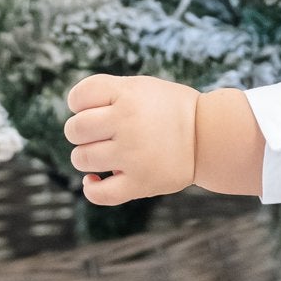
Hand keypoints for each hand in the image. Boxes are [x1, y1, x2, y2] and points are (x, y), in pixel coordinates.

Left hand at [63, 72, 198, 205]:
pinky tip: (94, 180)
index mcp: (128, 95)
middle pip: (75, 129)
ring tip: (103, 154)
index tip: (92, 108)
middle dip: (80, 131)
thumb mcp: (141, 87)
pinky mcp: (140, 183)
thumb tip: (71, 114)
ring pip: (81, 159)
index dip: (78, 103)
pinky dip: (91, 188)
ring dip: (86, 157)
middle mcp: (127, 123)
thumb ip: (106, 93)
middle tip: (98, 134)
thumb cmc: (169, 110)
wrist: (209, 136)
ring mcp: (133, 155)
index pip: (78, 96)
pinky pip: (99, 194)